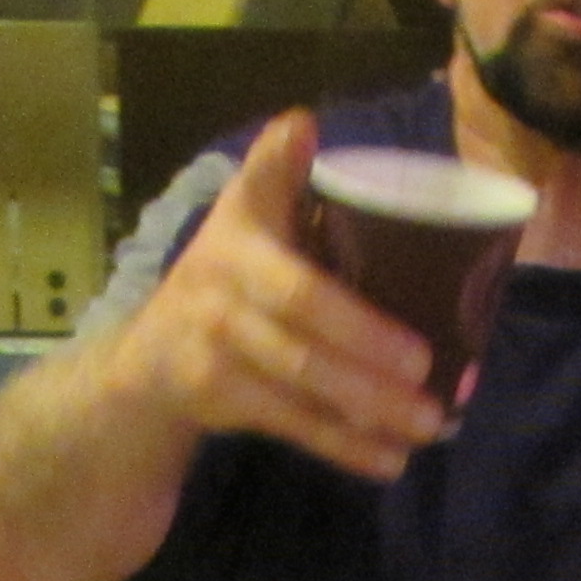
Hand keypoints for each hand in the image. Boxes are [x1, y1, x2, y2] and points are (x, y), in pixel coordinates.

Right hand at [120, 110, 450, 480]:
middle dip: (366, 339)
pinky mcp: (215, 395)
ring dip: (370, 404)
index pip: (258, 186)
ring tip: (431, 422)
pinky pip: (290, 423)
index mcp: (239, 227)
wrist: (148, 363)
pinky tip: (392, 460)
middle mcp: (219, 275)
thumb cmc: (228, 283)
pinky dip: (344, 445)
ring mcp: (213, 340)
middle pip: (302, 306)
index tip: (300, 129)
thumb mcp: (245, 225)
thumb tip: (305, 121)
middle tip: (428, 365)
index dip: (277, 164)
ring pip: (301, 374)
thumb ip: (280, 182)